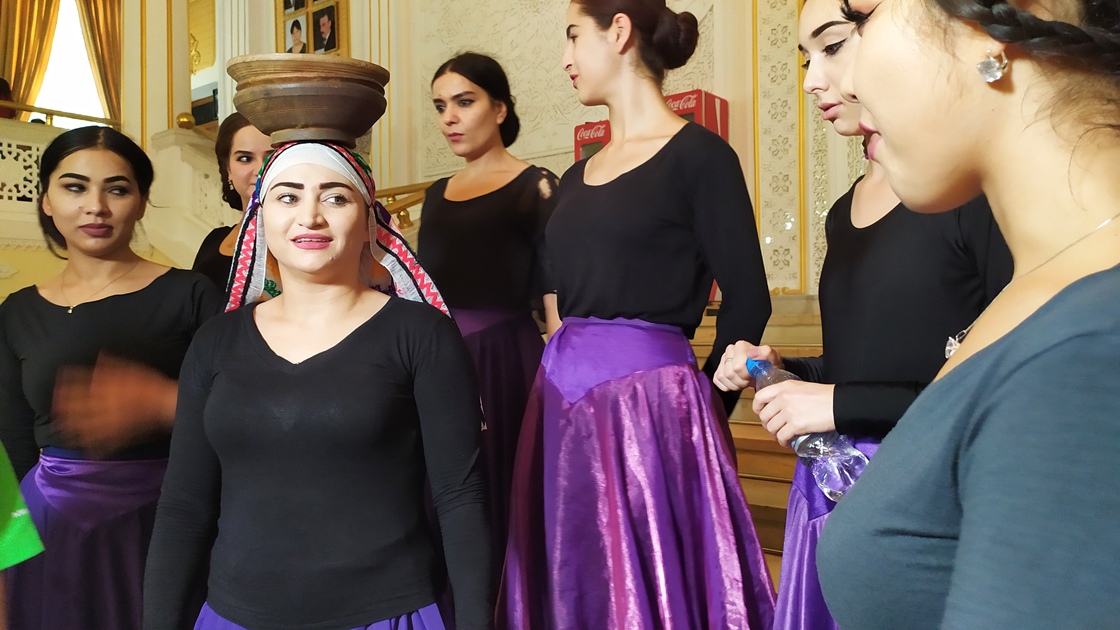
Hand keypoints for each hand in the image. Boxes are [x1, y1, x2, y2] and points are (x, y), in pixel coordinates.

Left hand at [52, 354, 177, 454]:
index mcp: (105, 390)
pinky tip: (85, 448)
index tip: (58, 385)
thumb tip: (98, 357)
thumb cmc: (150, 384)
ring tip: (61, 429)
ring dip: (71, 428)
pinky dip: (92, 447)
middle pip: (77, 408)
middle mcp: (102, 407)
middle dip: (63, 409)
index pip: (80, 386)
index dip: (67, 385)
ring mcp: (109, 423)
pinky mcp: (119, 436)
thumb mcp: (132, 368)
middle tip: (54, 409)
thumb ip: (113, 365)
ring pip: (84, 427)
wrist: (166, 403)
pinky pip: (102, 443)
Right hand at [712, 340, 783, 391]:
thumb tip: (752, 353)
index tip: (754, 375)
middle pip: (730, 373)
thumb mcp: (773, 359)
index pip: (738, 366)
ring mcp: (722, 360)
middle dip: (741, 381)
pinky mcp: (718, 369)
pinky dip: (728, 386)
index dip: (746, 375)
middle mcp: (730, 350)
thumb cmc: (768, 366)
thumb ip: (766, 353)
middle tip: (750, 379)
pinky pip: (717, 380)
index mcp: (741, 346)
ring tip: (744, 381)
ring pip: (722, 377)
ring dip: (735, 384)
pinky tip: (737, 383)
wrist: (764, 372)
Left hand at [753, 381, 835, 446]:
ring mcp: (789, 411)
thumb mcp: (801, 388)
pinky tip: (787, 442)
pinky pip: (781, 436)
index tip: (762, 415)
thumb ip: (787, 394)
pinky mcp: (796, 425)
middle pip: (764, 416)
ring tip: (782, 436)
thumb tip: (778, 407)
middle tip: (776, 428)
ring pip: (771, 428)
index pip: (759, 397)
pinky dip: (783, 441)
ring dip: (775, 434)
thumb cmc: (824, 396)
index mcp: (783, 387)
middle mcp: (783, 398)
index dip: (757, 409)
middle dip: (768, 425)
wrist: (839, 403)